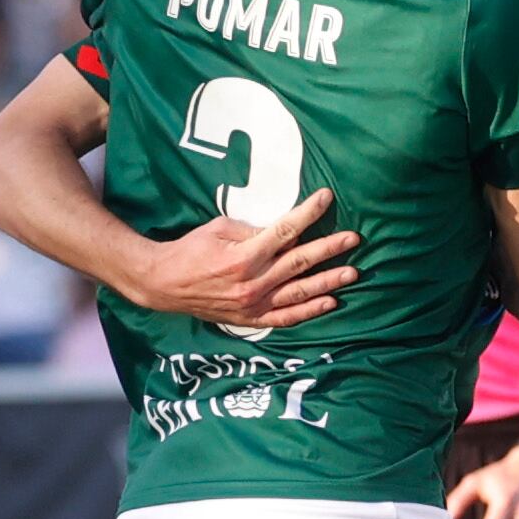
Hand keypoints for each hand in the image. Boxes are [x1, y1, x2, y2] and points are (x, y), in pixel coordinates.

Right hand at [134, 188, 357, 331]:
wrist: (164, 284)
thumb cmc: (190, 249)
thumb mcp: (218, 229)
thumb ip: (252, 231)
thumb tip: (283, 232)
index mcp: (244, 256)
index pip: (285, 231)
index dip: (308, 213)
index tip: (327, 198)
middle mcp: (253, 283)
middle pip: (300, 262)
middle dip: (329, 249)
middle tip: (353, 238)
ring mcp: (253, 304)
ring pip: (299, 293)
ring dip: (328, 282)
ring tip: (352, 273)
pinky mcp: (251, 319)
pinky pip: (286, 318)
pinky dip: (309, 311)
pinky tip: (330, 302)